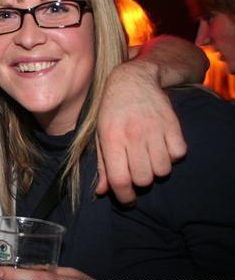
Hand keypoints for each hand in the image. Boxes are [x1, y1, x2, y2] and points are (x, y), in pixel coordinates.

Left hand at [95, 60, 186, 203]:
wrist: (132, 81)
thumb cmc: (112, 112)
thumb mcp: (100, 136)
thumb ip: (103, 165)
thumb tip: (103, 192)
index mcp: (112, 139)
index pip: (120, 180)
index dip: (124, 196)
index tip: (127, 199)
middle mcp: (133, 136)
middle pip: (143, 179)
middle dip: (140, 182)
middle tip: (137, 171)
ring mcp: (154, 130)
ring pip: (163, 170)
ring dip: (157, 169)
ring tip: (149, 157)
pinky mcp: (172, 124)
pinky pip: (179, 154)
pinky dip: (172, 156)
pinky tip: (162, 146)